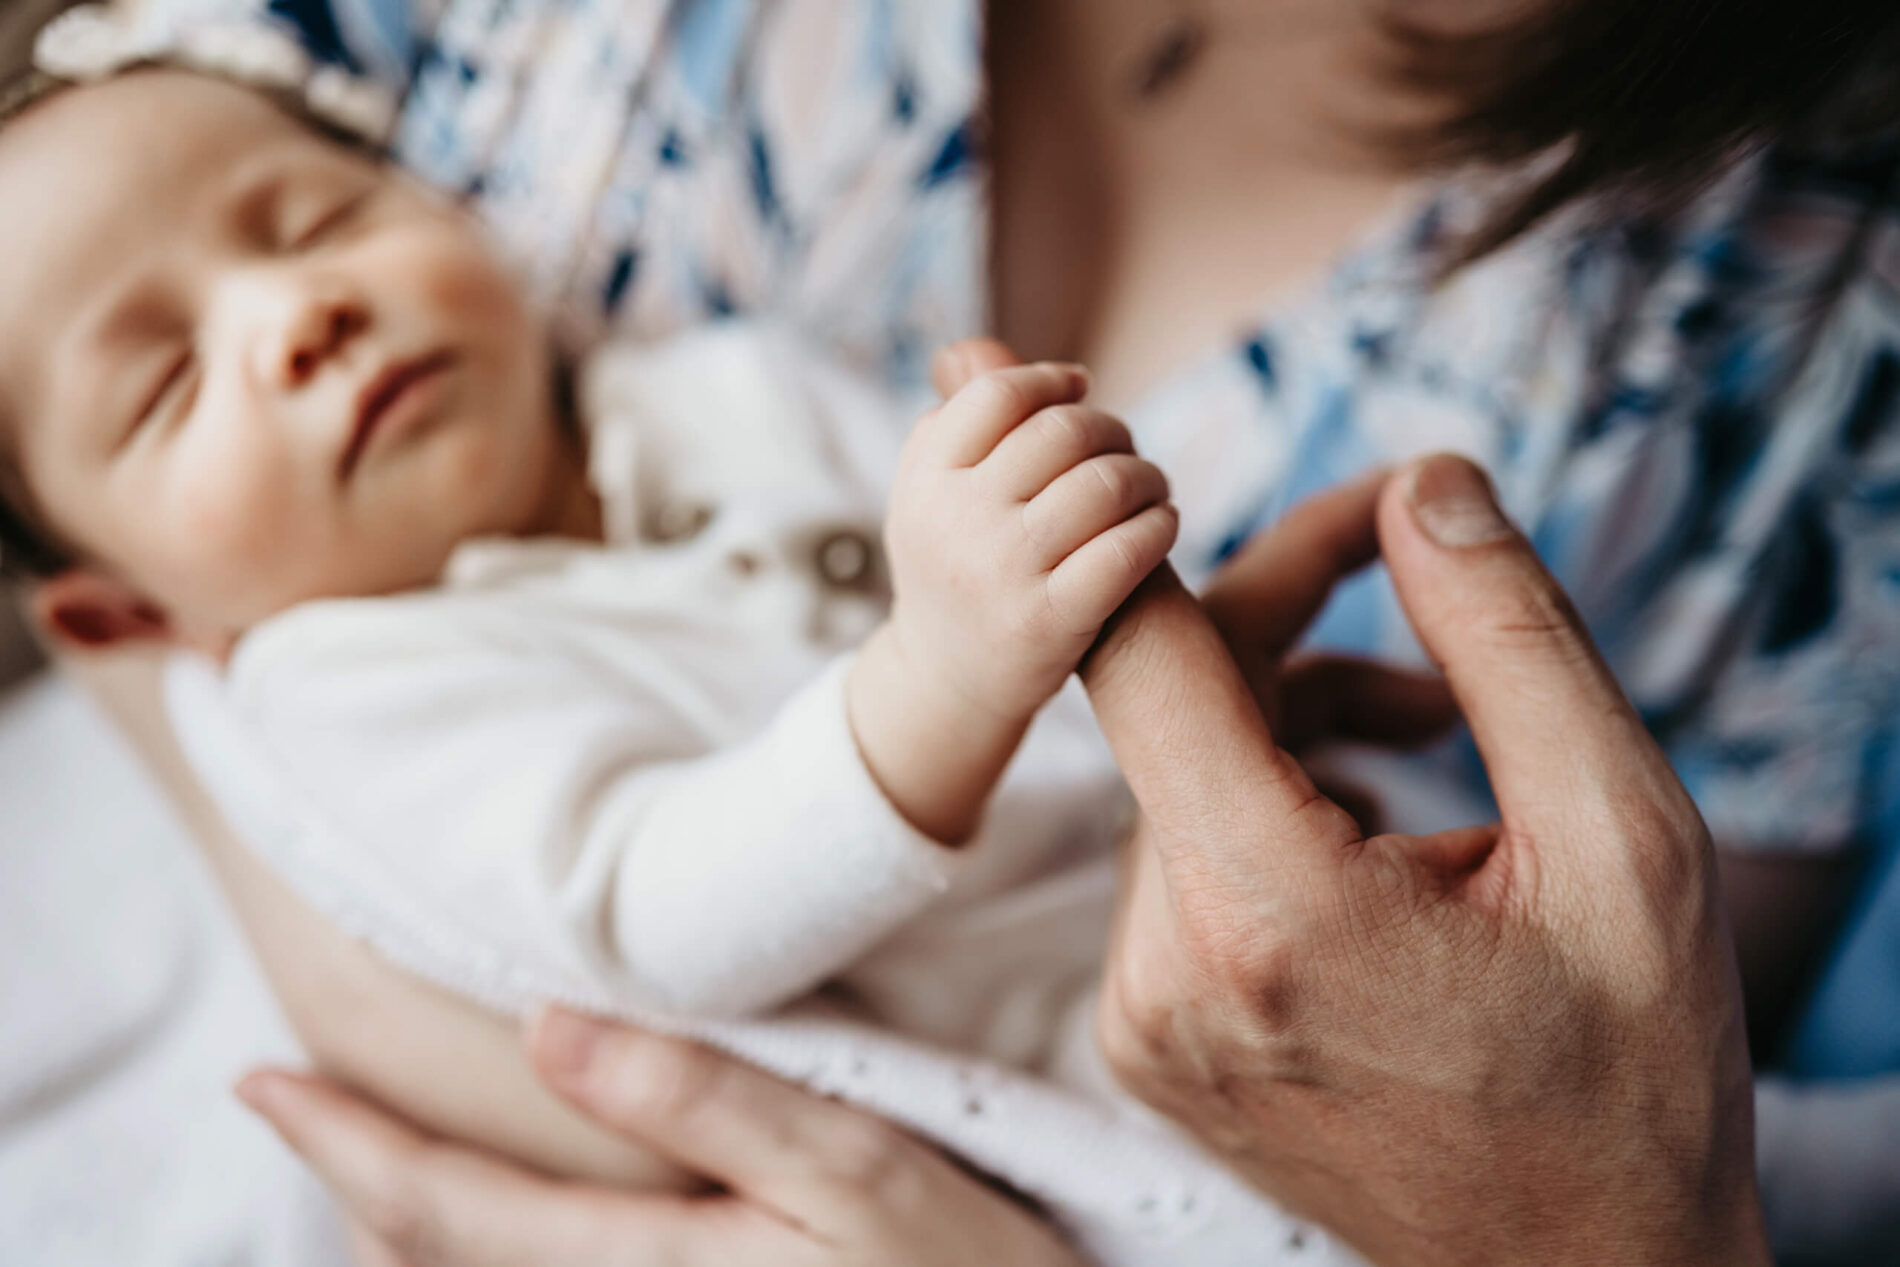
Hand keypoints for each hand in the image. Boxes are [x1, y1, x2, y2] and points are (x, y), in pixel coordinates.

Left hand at [239, 1009, 1085, 1266]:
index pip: (444, 1214)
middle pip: (438, 1262)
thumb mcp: (853, 1171)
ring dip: (411, 1219)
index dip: (340, 1149)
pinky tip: (503, 1209)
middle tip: (294, 1100)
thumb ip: (704, 1101)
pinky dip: (486, 1247)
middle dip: (354, 1183)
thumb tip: (546, 1025)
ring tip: (374, 1145)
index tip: (258, 1081)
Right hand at [883, 348, 1176, 723]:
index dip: (1051, 381)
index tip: (1079, 387)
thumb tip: (984, 350)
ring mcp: (1005, 573)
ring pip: (1105, 485)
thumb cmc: (953, 567)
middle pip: (1062, 433)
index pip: (999, 396)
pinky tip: (1161, 527)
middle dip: (1111, 431)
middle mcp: (958, 521)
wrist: (947, 681)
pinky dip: (1160, 528)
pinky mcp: (1052, 622)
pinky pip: (1128, 551)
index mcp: (926, 480)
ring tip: (1150, 488)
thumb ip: (953, 427)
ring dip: (1146, 477)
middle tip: (1124, 449)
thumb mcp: (927, 496)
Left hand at [1079, 455, 1769, 1265]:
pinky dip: (1265, 809)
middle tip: (1400, 552)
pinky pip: (1181, 863)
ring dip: (1294, 722)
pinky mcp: (1152, 1038)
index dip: (1124, 521)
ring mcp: (1147, 1016)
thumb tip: (1421, 484)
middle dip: (1285, 616)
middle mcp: (1168, 970)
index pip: (1144, 660)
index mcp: (1271, 913)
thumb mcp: (1623, 838)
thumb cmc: (1630, 1072)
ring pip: (1180, 781)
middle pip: (1172, 709)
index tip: (1080, 403)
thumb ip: (1511, 642)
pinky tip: (1383, 826)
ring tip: (1441, 732)